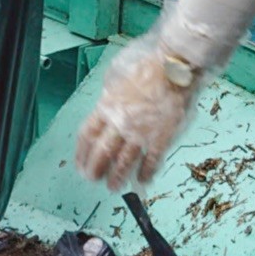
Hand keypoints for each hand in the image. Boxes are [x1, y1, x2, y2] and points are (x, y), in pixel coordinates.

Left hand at [74, 19, 214, 192]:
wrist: (174, 68)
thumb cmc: (146, 69)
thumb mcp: (117, 79)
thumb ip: (109, 99)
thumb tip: (104, 111)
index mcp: (107, 107)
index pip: (87, 135)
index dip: (82, 153)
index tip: (80, 164)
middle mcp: (121, 123)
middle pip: (102, 153)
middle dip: (95, 170)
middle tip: (93, 180)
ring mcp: (141, 132)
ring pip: (124, 162)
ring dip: (117, 177)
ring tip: (113, 187)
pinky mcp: (161, 138)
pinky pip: (151, 161)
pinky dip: (146, 173)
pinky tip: (142, 180)